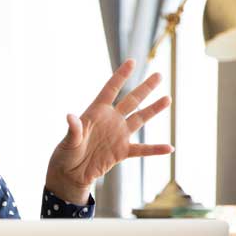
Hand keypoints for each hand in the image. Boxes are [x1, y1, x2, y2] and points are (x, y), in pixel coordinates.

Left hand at [45, 59, 173, 203]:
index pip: (110, 90)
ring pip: (140, 119)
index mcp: (96, 112)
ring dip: (153, 110)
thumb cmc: (66, 154)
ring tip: (167, 99)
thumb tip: (70, 117)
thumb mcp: (68, 141)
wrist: (71, 174)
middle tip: (159, 75)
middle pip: (131, 101)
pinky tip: (170, 148)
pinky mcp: (122, 152)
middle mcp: (111, 120)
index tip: (132, 61)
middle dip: (145, 88)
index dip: (121, 76)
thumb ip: (74, 129)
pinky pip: (142, 150)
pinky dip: (155, 150)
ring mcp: (118, 135)